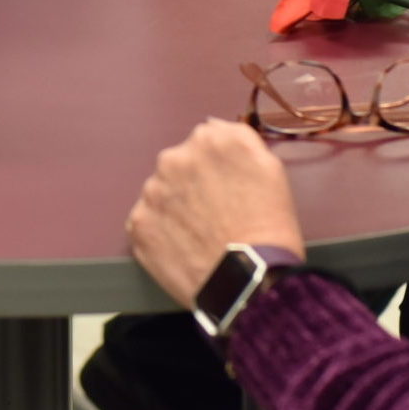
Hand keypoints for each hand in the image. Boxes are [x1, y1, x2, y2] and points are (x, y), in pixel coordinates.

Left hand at [127, 119, 303, 307]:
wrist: (251, 281)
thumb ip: (240, 138)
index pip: (206, 141)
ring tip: (200, 235)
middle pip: (180, 165)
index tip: (227, 188)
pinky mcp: (138, 223)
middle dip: (192, 184)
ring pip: (162, 193)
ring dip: (175, 207)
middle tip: (214, 214)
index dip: (217, 168)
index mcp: (210, 139)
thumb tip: (214, 128)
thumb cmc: (269, 227)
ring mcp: (152, 191)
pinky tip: (183, 247)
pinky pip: (148, 222)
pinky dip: (161, 232)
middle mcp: (174, 157)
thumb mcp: (270, 169)